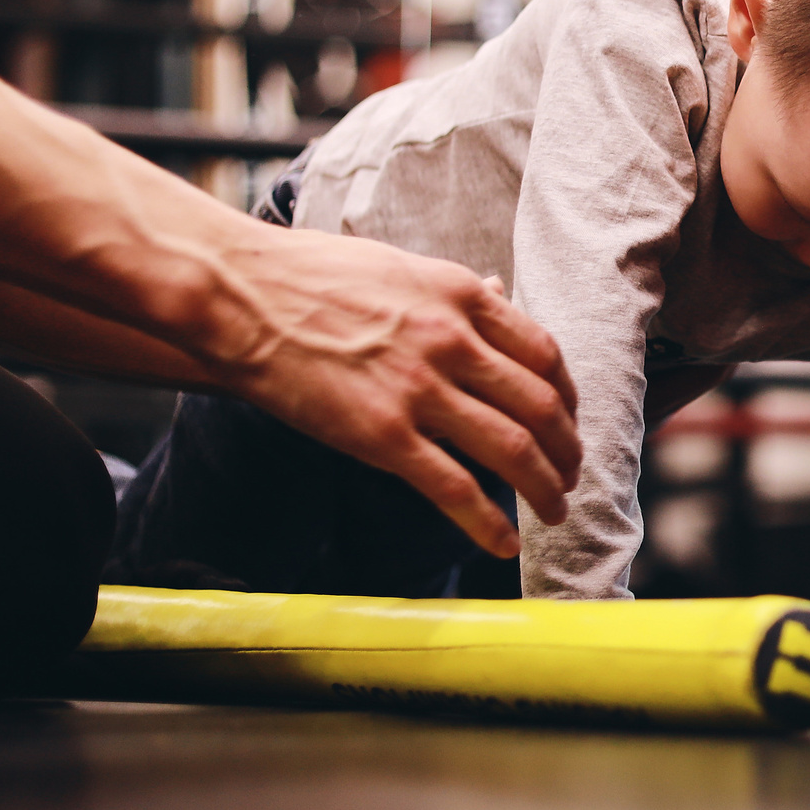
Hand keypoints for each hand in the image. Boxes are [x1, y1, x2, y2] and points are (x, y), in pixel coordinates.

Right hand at [200, 225, 581, 557]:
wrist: (238, 295)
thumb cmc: (311, 276)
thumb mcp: (402, 266)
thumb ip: (456, 292)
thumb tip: (500, 291)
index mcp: (463, 296)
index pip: (545, 354)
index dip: (568, 397)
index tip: (569, 420)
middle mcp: (453, 341)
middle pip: (542, 407)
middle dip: (567, 450)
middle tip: (570, 475)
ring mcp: (420, 390)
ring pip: (514, 451)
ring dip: (544, 489)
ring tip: (553, 511)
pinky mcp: (382, 437)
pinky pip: (455, 489)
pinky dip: (488, 524)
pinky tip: (503, 544)